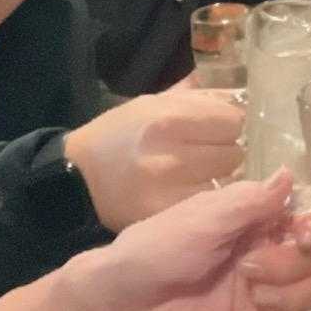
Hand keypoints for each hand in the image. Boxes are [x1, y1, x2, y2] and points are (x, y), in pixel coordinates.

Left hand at [26, 169, 310, 310]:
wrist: (126, 302)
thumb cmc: (156, 250)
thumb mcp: (203, 219)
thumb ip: (248, 201)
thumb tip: (290, 173)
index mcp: (250, 215)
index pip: (301, 211)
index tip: (303, 231)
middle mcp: (263, 245)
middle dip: (294, 257)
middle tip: (251, 265)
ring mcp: (263, 282)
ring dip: (291, 284)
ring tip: (251, 287)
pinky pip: (298, 307)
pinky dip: (287, 304)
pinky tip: (257, 303)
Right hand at [62, 81, 244, 231]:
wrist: (76, 181)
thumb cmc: (116, 136)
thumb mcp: (148, 103)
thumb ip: (192, 97)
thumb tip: (232, 95)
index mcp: (166, 118)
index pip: (232, 121)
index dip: (226, 124)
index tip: (214, 130)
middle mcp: (172, 153)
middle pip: (234, 152)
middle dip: (223, 150)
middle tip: (204, 153)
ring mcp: (171, 189)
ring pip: (227, 181)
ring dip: (217, 177)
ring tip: (196, 174)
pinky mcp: (168, 215)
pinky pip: (208, 204)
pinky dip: (204, 199)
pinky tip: (187, 192)